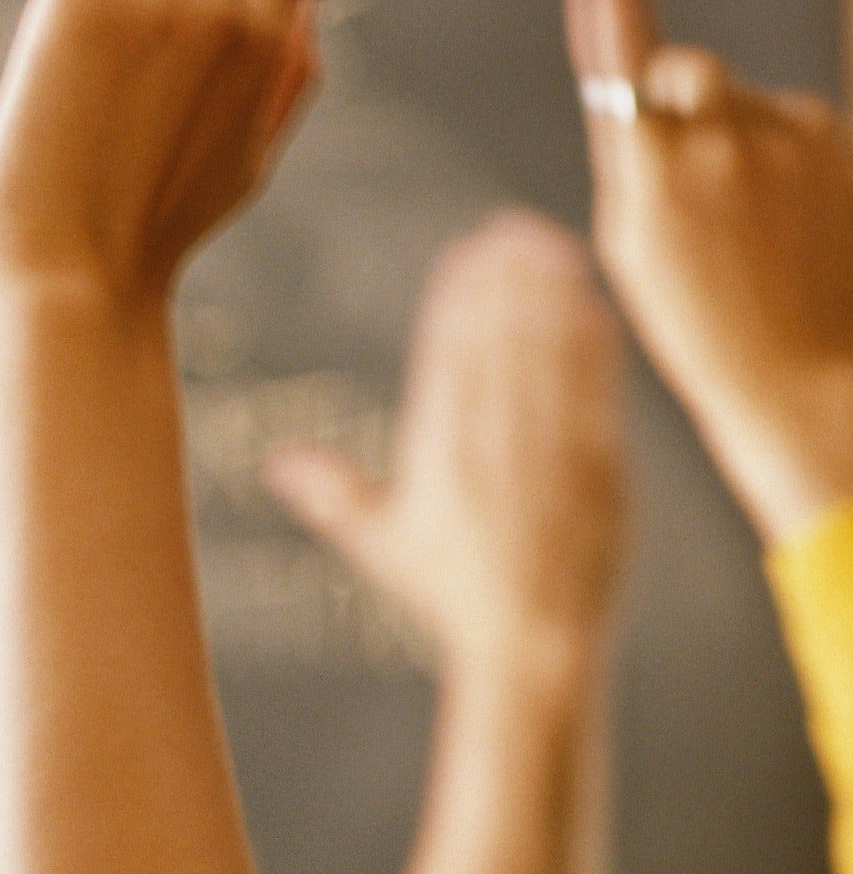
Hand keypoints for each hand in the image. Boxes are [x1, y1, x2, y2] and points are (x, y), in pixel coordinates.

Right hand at [265, 213, 628, 676]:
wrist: (532, 646)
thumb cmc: (452, 597)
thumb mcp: (382, 544)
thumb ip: (332, 493)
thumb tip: (273, 461)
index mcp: (438, 458)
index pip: (447, 360)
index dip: (458, 302)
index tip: (465, 252)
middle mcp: (491, 451)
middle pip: (498, 347)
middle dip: (505, 282)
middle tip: (511, 227)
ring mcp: (549, 460)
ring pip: (549, 362)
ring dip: (551, 299)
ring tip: (553, 248)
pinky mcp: (599, 474)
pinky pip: (594, 397)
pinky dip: (594, 350)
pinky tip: (595, 310)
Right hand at [563, 0, 852, 546]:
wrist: (805, 374)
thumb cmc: (702, 320)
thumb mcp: (634, 238)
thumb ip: (639, 153)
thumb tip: (667, 90)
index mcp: (654, 166)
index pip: (622, 53)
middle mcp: (723, 138)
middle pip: (687, 74)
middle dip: (682, 102)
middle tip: (692, 188)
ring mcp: (791, 138)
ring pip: (746, 105)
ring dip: (741, 143)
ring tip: (755, 229)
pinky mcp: (840, 145)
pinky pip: (795, 128)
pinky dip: (787, 162)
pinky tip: (792, 227)